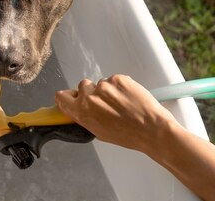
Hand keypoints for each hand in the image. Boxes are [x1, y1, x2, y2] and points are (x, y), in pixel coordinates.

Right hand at [55, 74, 177, 152]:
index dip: (67, 97)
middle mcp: (90, 97)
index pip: (62, 97)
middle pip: (83, 86)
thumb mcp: (99, 132)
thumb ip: (85, 117)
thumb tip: (80, 109)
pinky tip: (129, 98)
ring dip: (108, 91)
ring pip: (101, 83)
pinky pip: (114, 80)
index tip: (71, 97)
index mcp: (82, 112)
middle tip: (105, 103)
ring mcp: (104, 86)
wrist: (152, 129)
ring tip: (122, 103)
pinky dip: (120, 87)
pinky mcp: (118, 79)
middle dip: (91, 92)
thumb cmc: (128, 135)